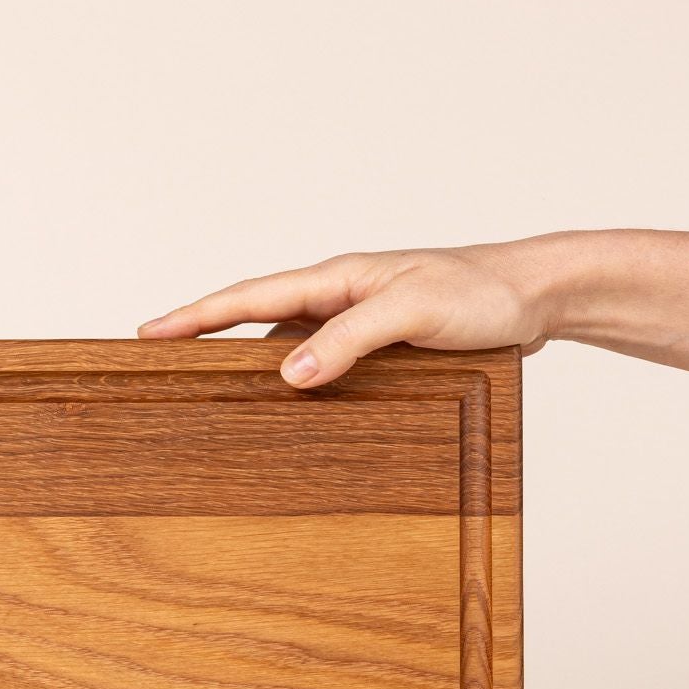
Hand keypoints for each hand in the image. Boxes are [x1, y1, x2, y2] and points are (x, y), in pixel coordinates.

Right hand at [139, 241, 559, 387]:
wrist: (539, 295)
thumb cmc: (484, 293)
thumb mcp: (415, 312)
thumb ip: (352, 339)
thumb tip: (289, 374)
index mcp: (338, 278)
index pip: (249, 296)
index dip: (195, 316)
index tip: (148, 332)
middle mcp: (340, 297)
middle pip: (255, 321)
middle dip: (206, 339)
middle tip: (160, 363)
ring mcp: (357, 321)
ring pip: (288, 347)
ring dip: (253, 369)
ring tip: (212, 398)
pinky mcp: (378, 346)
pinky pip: (321, 364)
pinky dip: (296, 385)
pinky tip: (289, 411)